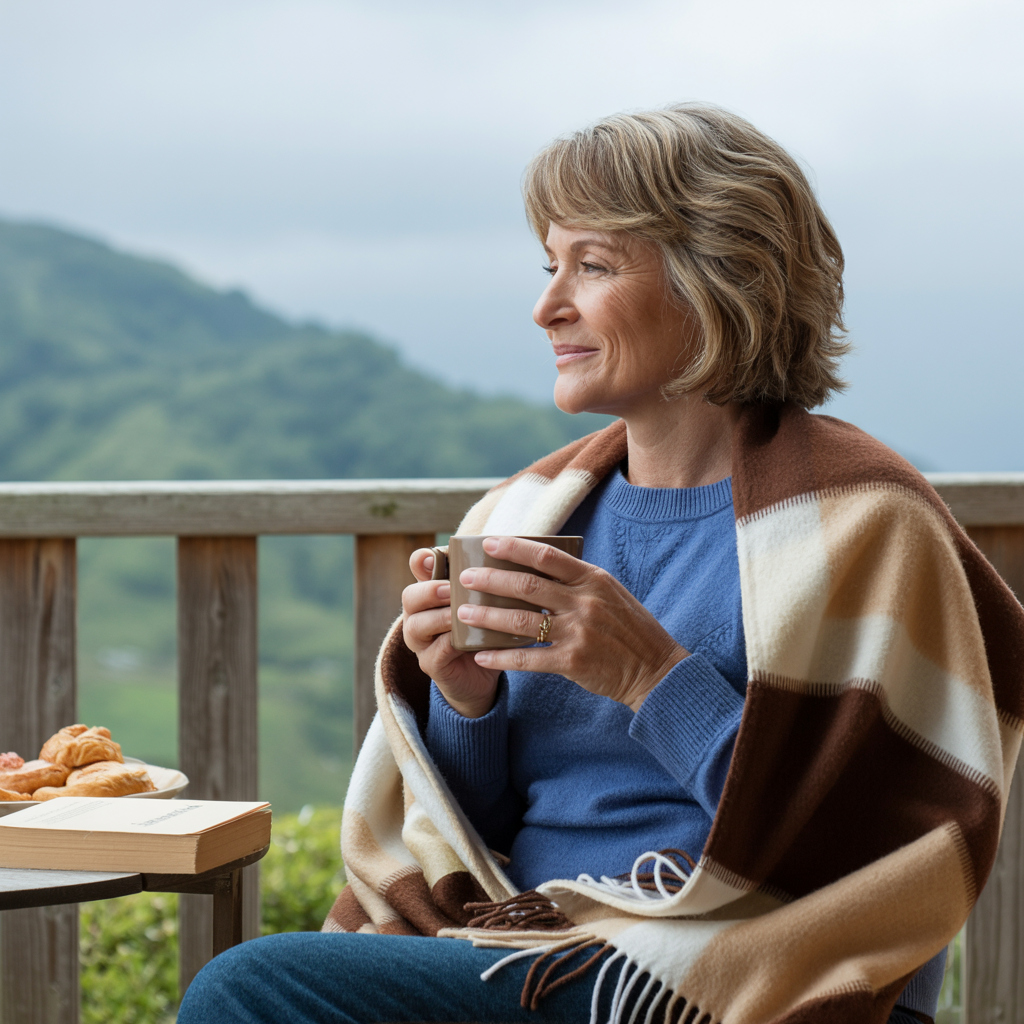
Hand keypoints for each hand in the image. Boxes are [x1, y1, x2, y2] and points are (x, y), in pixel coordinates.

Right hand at [401, 548, 500, 718]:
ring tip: (458, 615)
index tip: (432, 556)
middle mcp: (420, 614)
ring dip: (439, 618)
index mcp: (433, 592)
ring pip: (415, 625)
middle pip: (410, 596)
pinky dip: (449, 644)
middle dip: (429, 591)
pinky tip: (466, 641)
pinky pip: (434, 653)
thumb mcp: (488, 603)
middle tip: (451, 589)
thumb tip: (517, 553)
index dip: (421, 560)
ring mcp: (422, 641)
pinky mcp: (431, 665)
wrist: (484, 673)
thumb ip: (492, 582)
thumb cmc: (486, 629)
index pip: (417, 568)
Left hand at [456, 537, 686, 711]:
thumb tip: (536, 566)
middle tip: (465, 578)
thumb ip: (577, 580)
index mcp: (593, 580)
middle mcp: (585, 602)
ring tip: (464, 613)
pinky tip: (482, 655)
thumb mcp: (610, 593)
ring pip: (521, 620)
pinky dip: (502, 656)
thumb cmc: (629, 628)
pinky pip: (528, 658)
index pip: (547, 557)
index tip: (488, 543)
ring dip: (488, 615)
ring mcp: (578, 632)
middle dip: (491, 580)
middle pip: (527, 585)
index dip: (515, 548)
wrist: (655, 668)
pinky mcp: (573, 662)